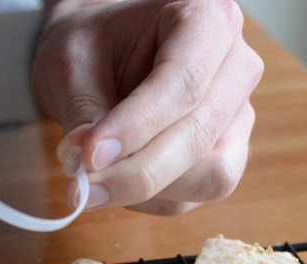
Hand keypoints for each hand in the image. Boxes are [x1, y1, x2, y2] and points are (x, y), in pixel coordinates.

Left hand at [32, 0, 263, 215]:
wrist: (96, 55)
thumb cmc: (89, 47)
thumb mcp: (72, 65)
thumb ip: (85, 116)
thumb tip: (90, 170)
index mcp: (207, 20)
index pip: (185, 82)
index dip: (137, 127)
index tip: (89, 156)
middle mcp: (234, 68)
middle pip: (199, 137)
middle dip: (134, 172)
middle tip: (78, 186)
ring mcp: (233, 118)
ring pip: (205, 178)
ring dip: (140, 191)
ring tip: (91, 178)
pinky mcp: (219, 159)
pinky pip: (188, 199)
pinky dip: (143, 200)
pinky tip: (110, 180)